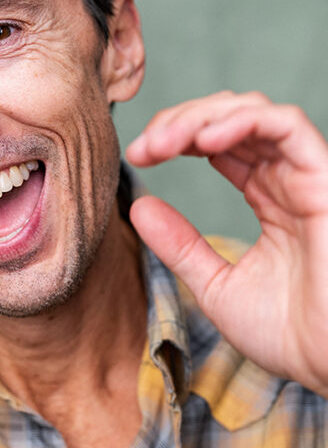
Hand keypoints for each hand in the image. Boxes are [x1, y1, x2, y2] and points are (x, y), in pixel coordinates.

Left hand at [126, 91, 327, 396]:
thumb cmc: (290, 335)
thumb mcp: (216, 284)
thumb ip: (180, 245)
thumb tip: (138, 206)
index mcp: (267, 196)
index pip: (218, 142)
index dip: (175, 137)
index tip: (138, 155)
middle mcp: (286, 179)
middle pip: (229, 118)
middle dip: (179, 122)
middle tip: (143, 146)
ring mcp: (306, 176)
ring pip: (254, 112)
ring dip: (201, 117)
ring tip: (163, 142)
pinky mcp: (325, 179)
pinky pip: (287, 125)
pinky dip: (243, 121)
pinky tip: (204, 140)